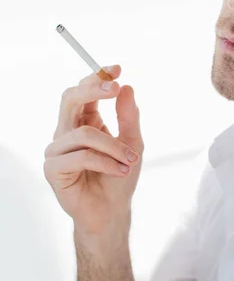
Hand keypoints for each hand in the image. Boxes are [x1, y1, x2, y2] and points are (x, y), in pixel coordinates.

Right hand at [43, 65, 143, 234]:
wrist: (112, 211)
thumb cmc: (120, 175)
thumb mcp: (133, 143)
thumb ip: (129, 116)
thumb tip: (127, 87)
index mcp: (84, 121)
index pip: (84, 91)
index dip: (97, 77)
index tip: (117, 69)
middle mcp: (67, 131)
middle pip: (70, 98)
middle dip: (93, 89)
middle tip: (115, 87)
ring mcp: (57, 149)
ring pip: (84, 133)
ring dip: (114, 146)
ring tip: (131, 161)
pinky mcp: (53, 168)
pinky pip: (81, 156)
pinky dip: (106, 162)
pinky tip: (119, 171)